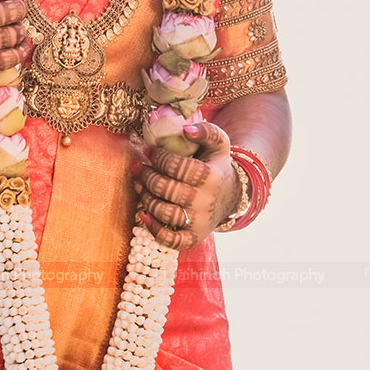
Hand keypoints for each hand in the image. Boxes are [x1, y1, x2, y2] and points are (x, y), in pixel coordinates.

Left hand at [131, 120, 239, 251]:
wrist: (230, 197)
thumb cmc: (217, 166)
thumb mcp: (219, 144)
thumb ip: (206, 131)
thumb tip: (186, 129)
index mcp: (211, 176)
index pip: (177, 167)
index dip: (158, 158)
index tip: (149, 152)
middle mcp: (205, 201)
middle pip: (166, 189)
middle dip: (148, 176)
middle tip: (140, 168)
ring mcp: (199, 222)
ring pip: (164, 212)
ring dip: (145, 197)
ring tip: (139, 184)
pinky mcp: (193, 238)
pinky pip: (170, 240)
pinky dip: (153, 229)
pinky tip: (143, 213)